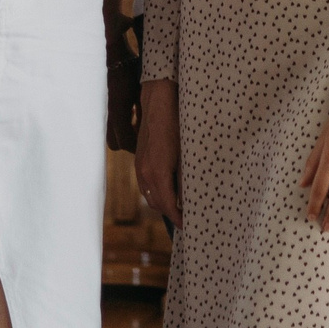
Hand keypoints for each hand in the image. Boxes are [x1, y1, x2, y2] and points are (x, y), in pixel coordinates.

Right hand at [136, 78, 180, 227]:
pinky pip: (144, 184)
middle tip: (187, 217)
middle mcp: (145, 172)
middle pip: (156, 203)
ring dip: (162, 203)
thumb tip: (189, 198)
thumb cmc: (177, 124)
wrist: (158, 102)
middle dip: (170, 213)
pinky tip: (167, 188)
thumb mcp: (186, 154)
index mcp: (158, 173)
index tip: (189, 225)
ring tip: (178, 206)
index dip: (178, 218)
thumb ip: (185, 178)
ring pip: (148, 194)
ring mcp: (139, 165)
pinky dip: (155, 192)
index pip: (168, 205)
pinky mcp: (139, 159)